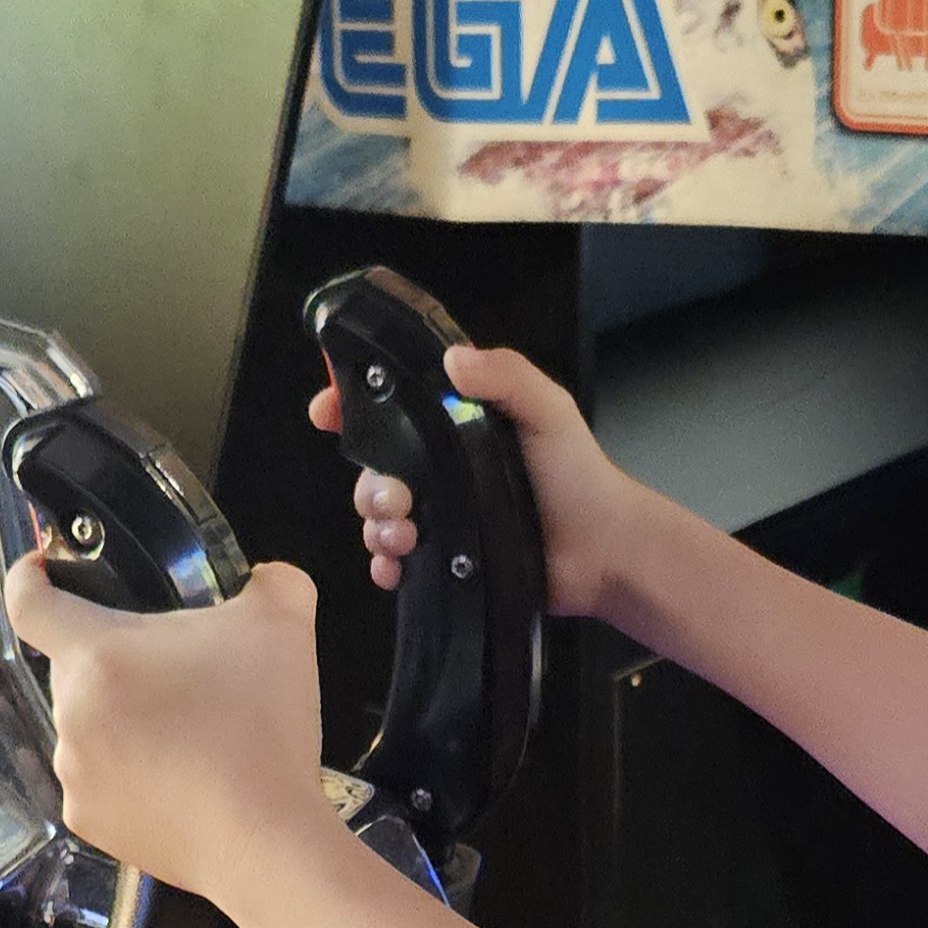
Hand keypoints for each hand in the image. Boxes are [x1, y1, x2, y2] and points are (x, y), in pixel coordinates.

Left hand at [1, 553, 338, 912]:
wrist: (263, 841)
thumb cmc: (260, 728)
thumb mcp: (284, 626)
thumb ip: (273, 582)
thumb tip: (268, 579)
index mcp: (96, 654)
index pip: (29, 602)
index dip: (29, 578)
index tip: (43, 572)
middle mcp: (70, 712)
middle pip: (79, 669)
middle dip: (122, 666)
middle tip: (181, 679)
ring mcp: (74, 773)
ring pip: (91, 727)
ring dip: (126, 723)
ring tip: (187, 740)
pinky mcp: (87, 821)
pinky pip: (100, 783)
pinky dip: (130, 778)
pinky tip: (177, 783)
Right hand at [307, 343, 639, 625]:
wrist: (603, 550)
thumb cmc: (578, 475)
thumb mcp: (546, 410)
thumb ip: (505, 376)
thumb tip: (452, 359)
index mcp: (455, 427)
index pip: (389, 410)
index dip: (350, 407)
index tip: (325, 410)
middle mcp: (441, 470)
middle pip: (375, 471)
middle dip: (370, 487)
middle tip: (396, 501)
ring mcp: (442, 517)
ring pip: (379, 518)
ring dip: (377, 527)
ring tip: (404, 537)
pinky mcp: (446, 562)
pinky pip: (395, 563)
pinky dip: (385, 566)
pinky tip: (395, 568)